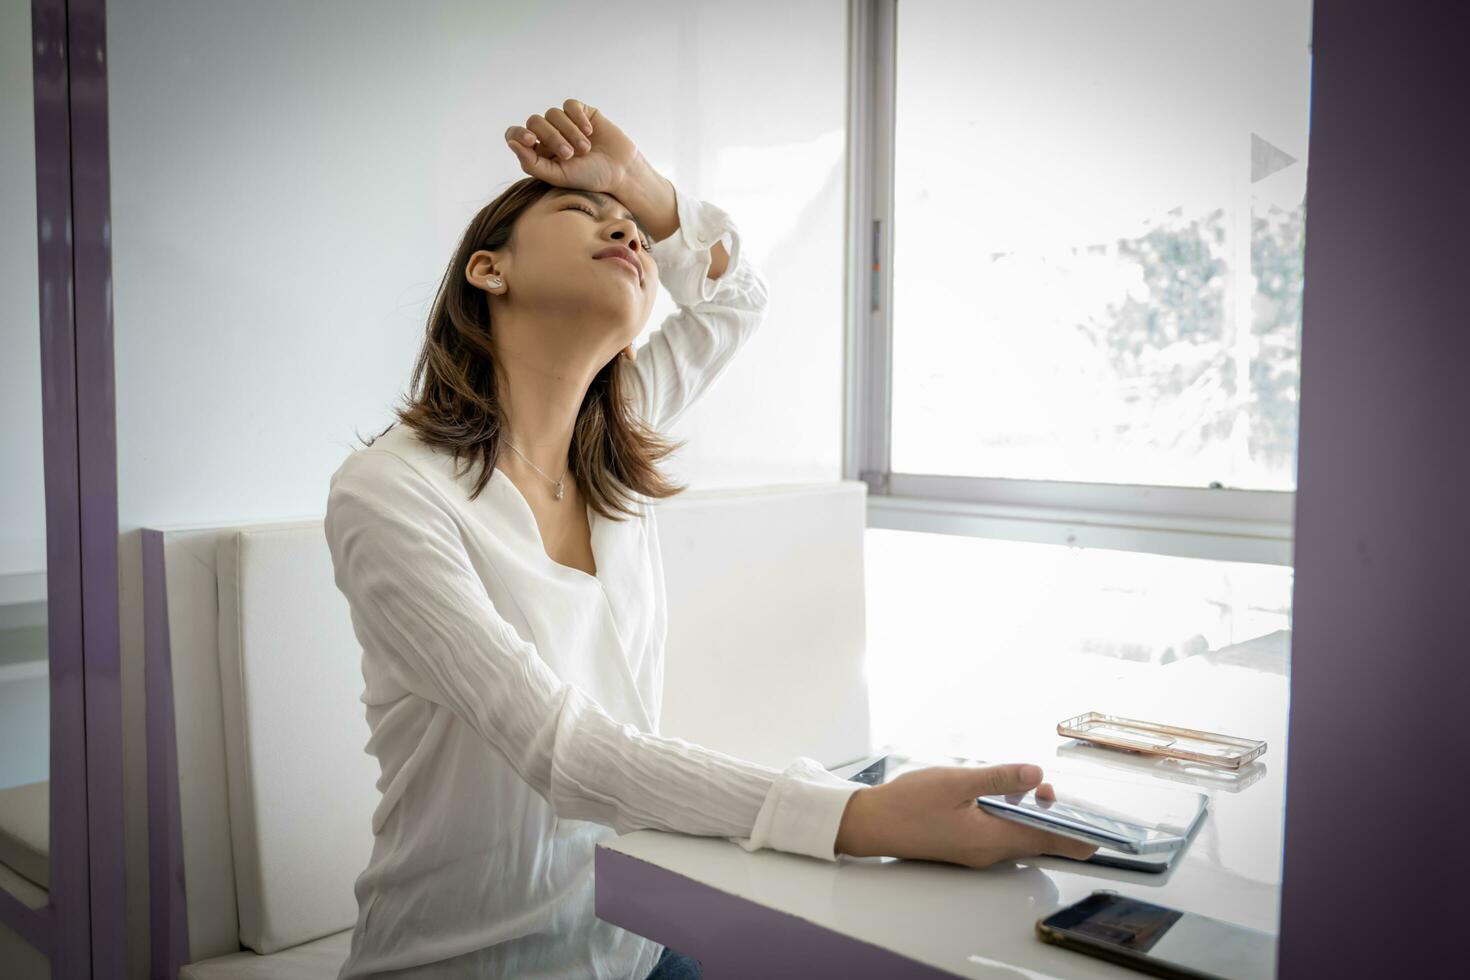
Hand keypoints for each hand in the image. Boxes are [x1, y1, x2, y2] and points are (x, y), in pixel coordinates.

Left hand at [503, 99, 642, 194]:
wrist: (620, 170)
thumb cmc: (588, 177)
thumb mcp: (558, 176)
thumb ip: (531, 163)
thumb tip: (511, 143)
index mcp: (538, 151)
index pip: (515, 134)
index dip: (518, 133)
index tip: (530, 140)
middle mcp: (548, 134)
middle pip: (534, 122)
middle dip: (552, 137)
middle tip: (569, 154)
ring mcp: (564, 122)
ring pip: (553, 114)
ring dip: (569, 132)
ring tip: (585, 149)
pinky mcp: (581, 112)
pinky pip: (570, 105)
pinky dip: (578, 118)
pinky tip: (590, 132)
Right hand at [834, 763, 1098, 868]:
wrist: (871, 823)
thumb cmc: (908, 804)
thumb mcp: (957, 782)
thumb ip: (999, 778)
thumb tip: (1035, 775)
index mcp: (991, 839)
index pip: (1048, 843)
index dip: (1077, 837)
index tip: (1101, 832)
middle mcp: (988, 852)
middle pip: (1035, 839)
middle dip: (1051, 817)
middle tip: (1049, 789)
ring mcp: (975, 851)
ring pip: (1017, 836)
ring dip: (1028, 814)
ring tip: (1029, 788)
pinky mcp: (964, 845)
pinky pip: (998, 834)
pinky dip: (1009, 817)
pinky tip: (1000, 796)